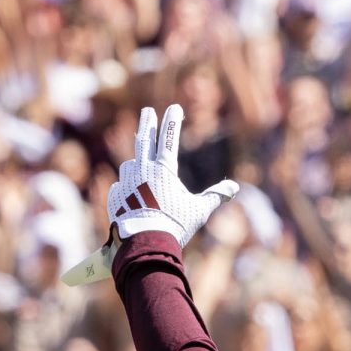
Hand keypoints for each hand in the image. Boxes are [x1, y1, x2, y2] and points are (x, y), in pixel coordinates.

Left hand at [62, 105, 237, 285]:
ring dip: (137, 161)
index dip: (172, 121)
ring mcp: (126, 181)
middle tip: (146, 111)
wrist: (145, 243)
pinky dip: (127, 186)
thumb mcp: (200, 210)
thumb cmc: (176, 225)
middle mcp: (142, 170)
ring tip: (141, 163)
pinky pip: (120, 185)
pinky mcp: (115, 195)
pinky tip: (131, 193)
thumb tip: (235, 187)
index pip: (169, 138)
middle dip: (147, 123)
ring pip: (130, 163)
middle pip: (144, 140)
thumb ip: (216, 196)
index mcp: (164, 170)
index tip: (175, 107)